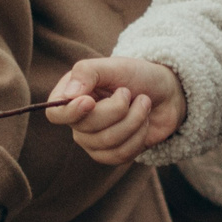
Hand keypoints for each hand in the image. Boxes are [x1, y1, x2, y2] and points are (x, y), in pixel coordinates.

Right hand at [44, 56, 185, 163]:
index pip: (56, 114)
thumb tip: (69, 95)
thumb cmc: (136, 75)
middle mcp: (78, 121)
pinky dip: (139, 137)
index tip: (90, 101)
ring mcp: (93, 141)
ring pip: (107, 143)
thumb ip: (87, 73)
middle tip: (129, 92)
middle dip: (117, 110)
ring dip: (134, 121)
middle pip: (86, 129)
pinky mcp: (111, 154)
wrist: (165, 92)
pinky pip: (120, 155)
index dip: (71, 112)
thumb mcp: (113, 66)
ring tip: (142, 104)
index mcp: (71, 96)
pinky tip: (144, 122)